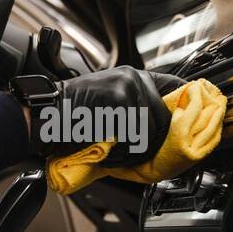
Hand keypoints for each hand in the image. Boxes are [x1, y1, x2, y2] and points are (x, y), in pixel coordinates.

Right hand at [35, 66, 184, 165]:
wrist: (46, 115)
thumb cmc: (75, 115)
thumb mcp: (111, 104)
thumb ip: (138, 110)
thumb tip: (168, 130)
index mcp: (135, 77)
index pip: (177, 88)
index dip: (185, 109)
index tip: (186, 126)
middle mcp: (136, 78)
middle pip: (166, 120)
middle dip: (152, 143)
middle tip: (132, 153)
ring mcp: (129, 87)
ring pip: (152, 133)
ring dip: (134, 151)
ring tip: (113, 151)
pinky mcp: (120, 100)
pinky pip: (135, 139)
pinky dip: (121, 154)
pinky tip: (105, 150)